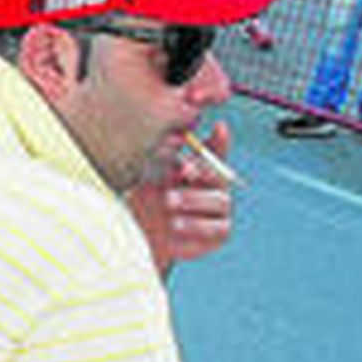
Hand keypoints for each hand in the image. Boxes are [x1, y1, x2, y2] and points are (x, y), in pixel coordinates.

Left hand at [129, 122, 234, 275]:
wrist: (139, 235)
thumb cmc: (143, 200)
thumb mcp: (147, 175)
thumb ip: (162, 158)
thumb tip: (174, 137)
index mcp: (197, 168)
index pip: (215, 151)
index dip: (220, 140)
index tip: (219, 126)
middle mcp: (212, 187)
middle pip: (221, 174)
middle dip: (205, 171)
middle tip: (185, 171)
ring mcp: (218, 211)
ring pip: (221, 201)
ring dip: (194, 199)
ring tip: (169, 201)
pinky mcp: (218, 233)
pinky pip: (219, 227)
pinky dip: (196, 224)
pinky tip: (176, 224)